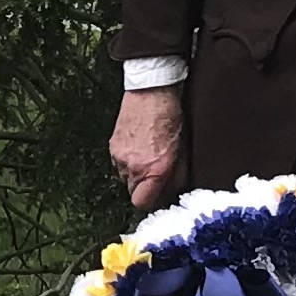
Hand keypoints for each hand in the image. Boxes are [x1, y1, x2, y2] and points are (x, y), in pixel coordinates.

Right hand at [109, 86, 185, 213]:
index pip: (143, 203)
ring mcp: (119, 156)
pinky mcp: (112, 146)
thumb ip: (177, 178)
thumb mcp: (183, 152)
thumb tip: (172, 194)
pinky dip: (128, 161)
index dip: (152, 201)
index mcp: (153, 169)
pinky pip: (119, 164)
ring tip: (148, 157)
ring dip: (135, 174)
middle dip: (145, 188)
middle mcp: (133, 166)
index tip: (160, 195)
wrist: (151, 92)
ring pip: (125, 178)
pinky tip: (139, 147)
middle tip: (157, 175)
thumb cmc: (171, 118)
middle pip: (133, 193)